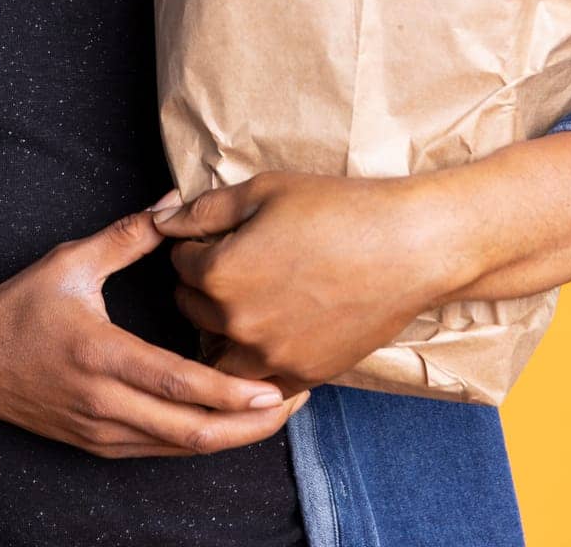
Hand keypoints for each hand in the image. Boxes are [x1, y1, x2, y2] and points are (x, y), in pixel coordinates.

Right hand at [0, 205, 308, 457]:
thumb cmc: (20, 308)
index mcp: (101, 356)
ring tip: (276, 409)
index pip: (178, 384)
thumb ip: (127, 234)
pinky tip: (230, 417)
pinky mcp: (100, 445)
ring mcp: (103, 432)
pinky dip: (202, 438)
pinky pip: (162, 449)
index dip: (232, 391)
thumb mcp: (71, 261)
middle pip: (193, 432)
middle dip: (252, 424)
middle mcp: (105, 404)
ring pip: (182, 448)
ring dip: (233, 435)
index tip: (277, 387)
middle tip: (296, 401)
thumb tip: (174, 204)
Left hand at [153, 171, 453, 389]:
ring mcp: (270, 357)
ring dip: (222, 325)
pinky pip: (258, 379)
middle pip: (192, 306)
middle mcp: (236, 323)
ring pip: (217, 349)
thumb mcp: (263, 190)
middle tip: (237, 261)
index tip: (220, 234)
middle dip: (204, 283)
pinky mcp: (303, 376)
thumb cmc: (336, 209)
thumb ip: (203, 209)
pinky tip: (275, 330)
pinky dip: (256, 359)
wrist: (408, 248)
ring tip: (250, 297)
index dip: (196, 242)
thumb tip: (162, 220)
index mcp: (220, 274)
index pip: (179, 262)